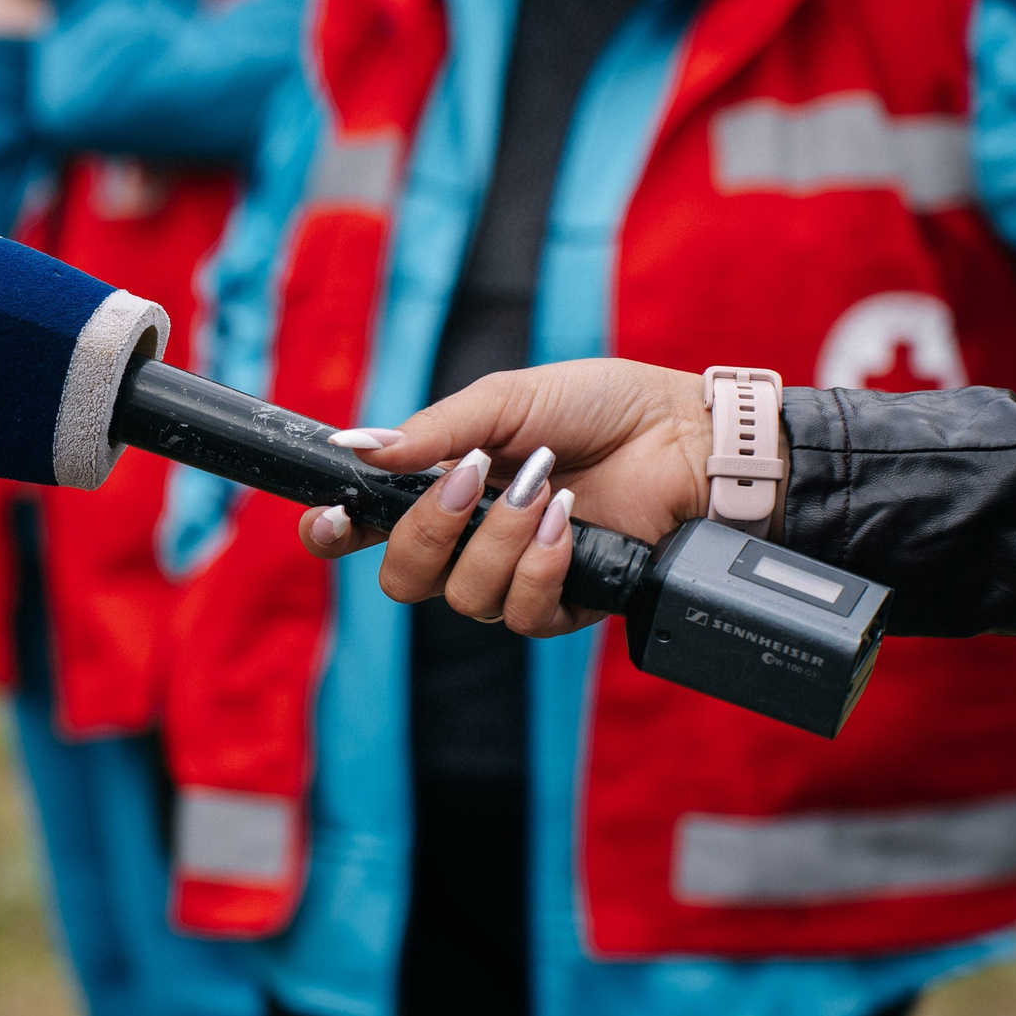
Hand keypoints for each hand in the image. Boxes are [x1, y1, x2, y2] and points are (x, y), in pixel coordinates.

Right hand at [299, 359, 716, 633]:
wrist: (683, 434)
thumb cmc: (600, 407)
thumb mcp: (507, 400)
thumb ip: (433, 431)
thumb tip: (358, 448)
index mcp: (441, 489)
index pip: (362, 529)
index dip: (332, 533)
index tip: (332, 517)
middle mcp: (467, 541)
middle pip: (401, 577)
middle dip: (426, 532)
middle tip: (470, 481)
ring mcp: (512, 575)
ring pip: (463, 597)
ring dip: (499, 541)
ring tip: (542, 487)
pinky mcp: (564, 602)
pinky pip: (522, 615)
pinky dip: (539, 566)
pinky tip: (566, 522)